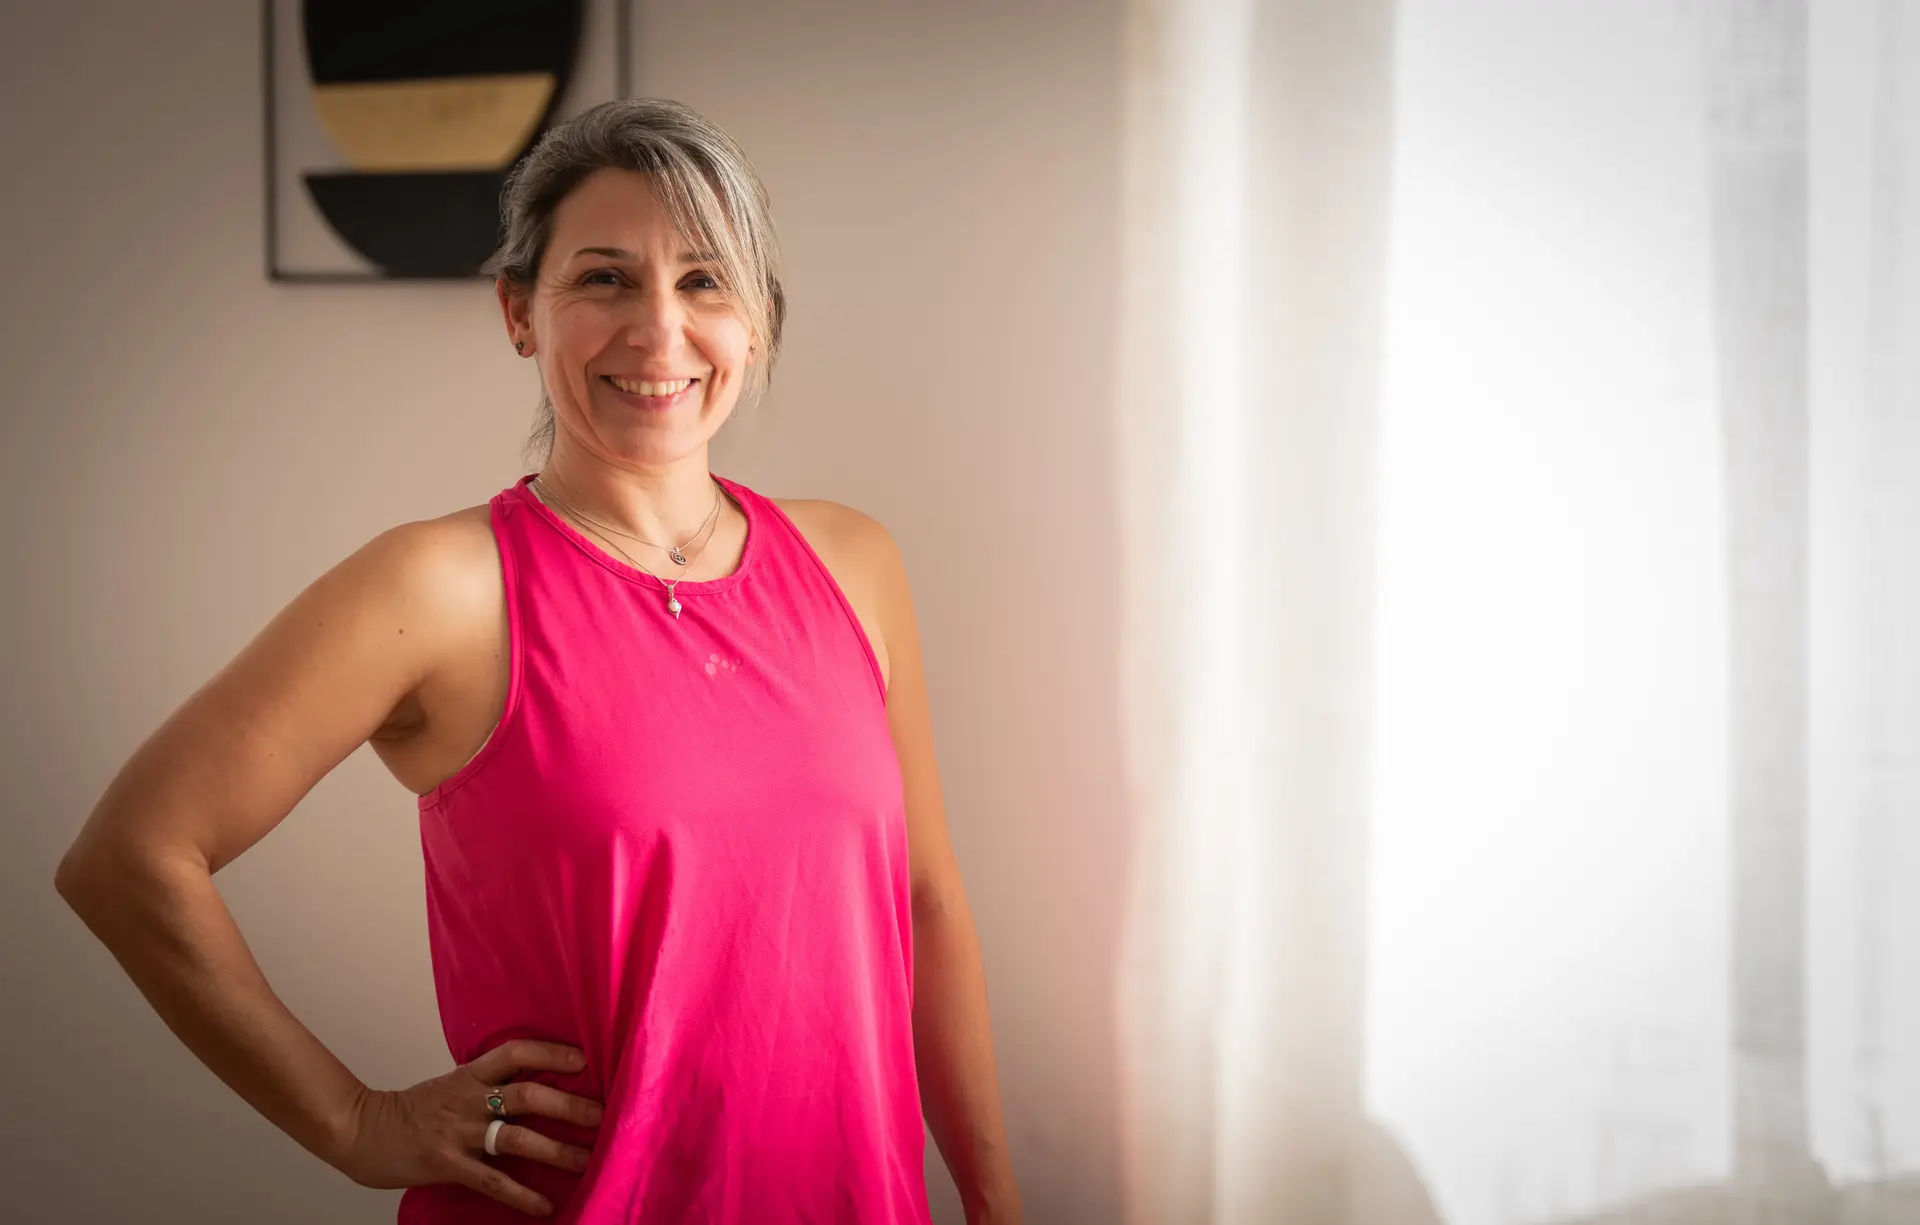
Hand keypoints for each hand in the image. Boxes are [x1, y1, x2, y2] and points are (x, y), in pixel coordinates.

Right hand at [336, 1039, 604, 1218]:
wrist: (361, 1131)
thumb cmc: (411, 1111)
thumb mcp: (450, 1085)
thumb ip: (486, 1084)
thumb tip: (532, 1083)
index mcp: (469, 1075)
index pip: (515, 1052)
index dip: (551, 1052)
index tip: (584, 1060)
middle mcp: (468, 1099)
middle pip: (526, 1094)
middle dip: (568, 1105)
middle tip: (602, 1115)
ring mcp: (458, 1132)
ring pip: (516, 1136)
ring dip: (556, 1150)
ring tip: (587, 1160)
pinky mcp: (447, 1165)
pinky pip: (491, 1180)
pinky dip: (521, 1194)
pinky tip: (544, 1205)